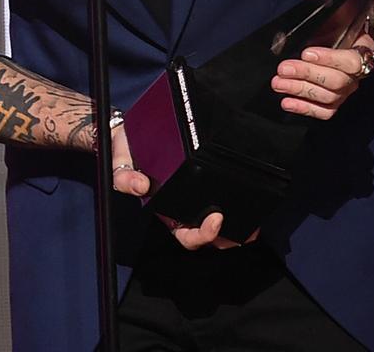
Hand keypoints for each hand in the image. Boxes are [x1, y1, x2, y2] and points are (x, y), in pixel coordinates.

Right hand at [111, 127, 258, 249]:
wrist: (126, 135)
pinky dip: (236, 200)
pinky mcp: (202, 179)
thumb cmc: (124, 154)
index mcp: (165, 211)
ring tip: (255, 224)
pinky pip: (219, 194)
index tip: (216, 219)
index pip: (185, 234)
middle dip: (228, 237)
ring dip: (237, 225)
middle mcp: (182, 207)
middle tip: (246, 232)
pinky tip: (250, 199)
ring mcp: (193, 195)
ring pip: (217, 221)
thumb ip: (124, 178)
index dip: (202, 235)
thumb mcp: (119, 166)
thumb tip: (141, 186)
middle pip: (207, 233)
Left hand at [270, 0, 373, 119]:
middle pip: (338, 81)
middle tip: (283, 68)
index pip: (351, 59)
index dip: (329, 58)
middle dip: (308, 75)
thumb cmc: (335, 12)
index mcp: (361, 45)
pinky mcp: (333, 100)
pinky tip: (286, 103)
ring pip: (329, 98)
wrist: (339, 29)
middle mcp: (357, 71)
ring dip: (301, 91)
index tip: (306, 52)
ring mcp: (346, 88)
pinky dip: (305, 109)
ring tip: (278, 83)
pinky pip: (324, 112)